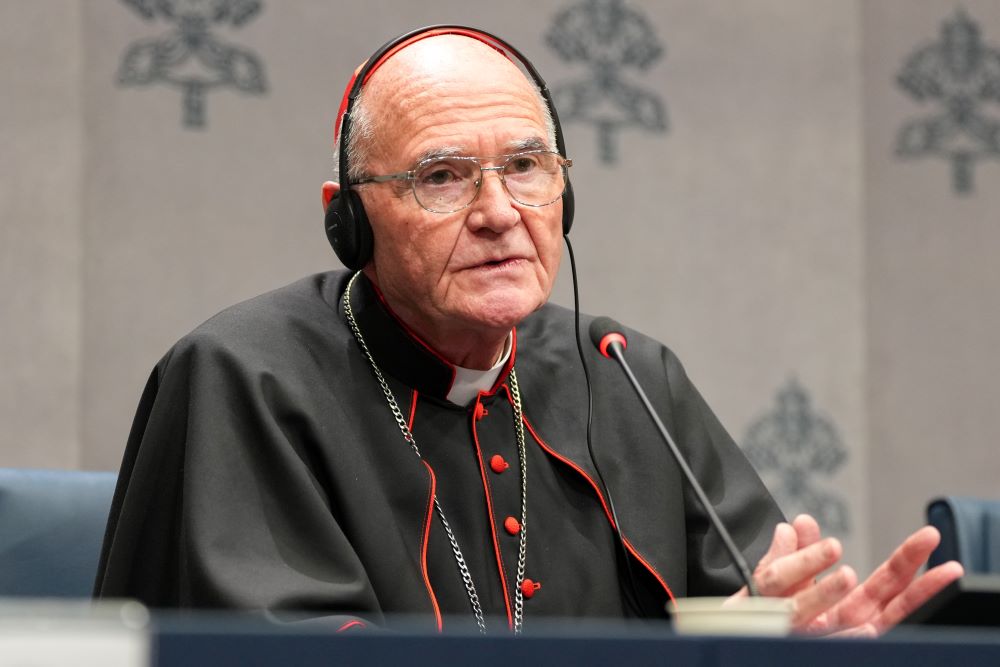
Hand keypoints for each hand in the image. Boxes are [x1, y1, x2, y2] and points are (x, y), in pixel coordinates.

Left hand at [728, 514, 963, 635]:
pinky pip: (832, 646)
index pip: (885, 581)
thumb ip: (794, 554)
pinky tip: (863, 629)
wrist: (740, 647)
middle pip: (886, 600)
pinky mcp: (815, 651)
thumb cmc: (768, 621)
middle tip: (935, 550)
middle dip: (912, 577)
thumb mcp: (781, 582)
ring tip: (856, 577)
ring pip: (859, 626)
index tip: (929, 538)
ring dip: (864, 603)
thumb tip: (799, 522)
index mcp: (847, 606)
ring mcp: (834, 643)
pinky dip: (847, 640)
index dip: (907, 561)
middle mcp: (848, 628)